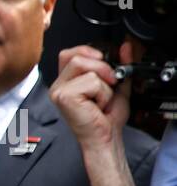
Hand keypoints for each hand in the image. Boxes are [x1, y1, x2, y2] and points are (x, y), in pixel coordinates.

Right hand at [50, 41, 137, 158]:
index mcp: (68, 81)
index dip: (87, 51)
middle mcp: (60, 85)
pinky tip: (97, 106)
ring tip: (101, 99)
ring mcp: (59, 91)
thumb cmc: (107, 118)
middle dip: (101, 67)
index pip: (70, 53)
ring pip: (86, 68)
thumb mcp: (118, 84)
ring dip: (103, 84)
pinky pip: (91, 81)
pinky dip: (102, 93)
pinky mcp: (64, 97)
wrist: (106, 137)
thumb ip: (121, 64)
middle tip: (108, 84)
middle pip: (77, 56)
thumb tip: (126, 47)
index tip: (103, 61)